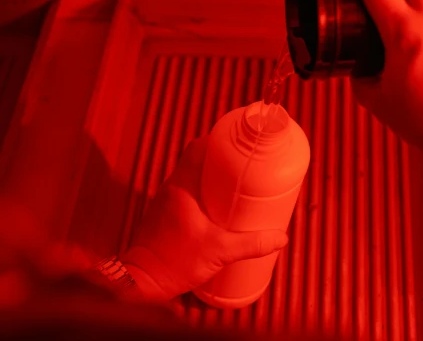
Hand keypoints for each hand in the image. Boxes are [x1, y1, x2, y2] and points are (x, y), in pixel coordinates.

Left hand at [121, 137, 288, 300]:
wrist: (141, 282)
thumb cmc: (175, 262)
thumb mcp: (219, 251)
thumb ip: (251, 244)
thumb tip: (280, 238)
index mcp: (181, 186)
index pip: (196, 148)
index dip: (217, 140)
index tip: (239, 143)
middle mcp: (171, 188)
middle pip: (195, 159)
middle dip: (220, 159)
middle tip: (244, 164)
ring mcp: (166, 201)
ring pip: (191, 176)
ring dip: (210, 176)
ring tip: (236, 183)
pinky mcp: (165, 215)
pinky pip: (186, 192)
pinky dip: (202, 192)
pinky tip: (218, 206)